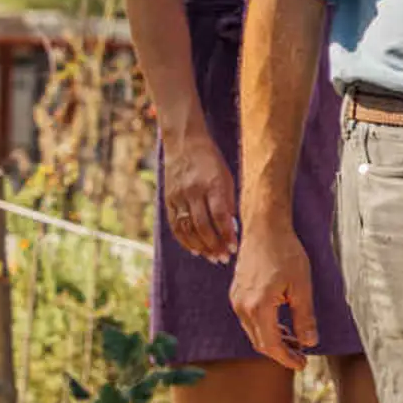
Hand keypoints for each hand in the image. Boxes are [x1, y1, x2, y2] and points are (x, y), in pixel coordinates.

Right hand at [160, 130, 239, 264]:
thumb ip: (228, 201)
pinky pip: (175, 224)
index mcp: (213, 183)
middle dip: (214, 245)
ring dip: (200, 246)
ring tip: (212, 257)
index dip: (227, 234)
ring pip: (187, 228)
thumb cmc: (212, 161)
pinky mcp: (168, 199)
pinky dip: (184, 240)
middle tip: (224, 258)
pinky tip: (195, 249)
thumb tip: (233, 228)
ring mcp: (178, 195)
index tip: (235, 248)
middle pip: (202, 225)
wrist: (184, 143)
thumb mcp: (227, 177)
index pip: (220, 215)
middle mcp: (193, 190)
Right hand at [229, 223, 314, 370]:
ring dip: (273, 340)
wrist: (264, 229)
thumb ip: (305, 317)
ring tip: (295, 343)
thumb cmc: (286, 253)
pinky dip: (265, 328)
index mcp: (258, 307)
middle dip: (280, 352)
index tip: (302, 364)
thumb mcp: (302, 286)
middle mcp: (242, 306)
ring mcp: (236, 300)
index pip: (270, 344)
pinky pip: (249, 319)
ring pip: (253, 331)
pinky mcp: (237, 294)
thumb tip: (310, 342)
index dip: (286, 358)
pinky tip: (282, 327)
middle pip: (260, 341)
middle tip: (301, 357)